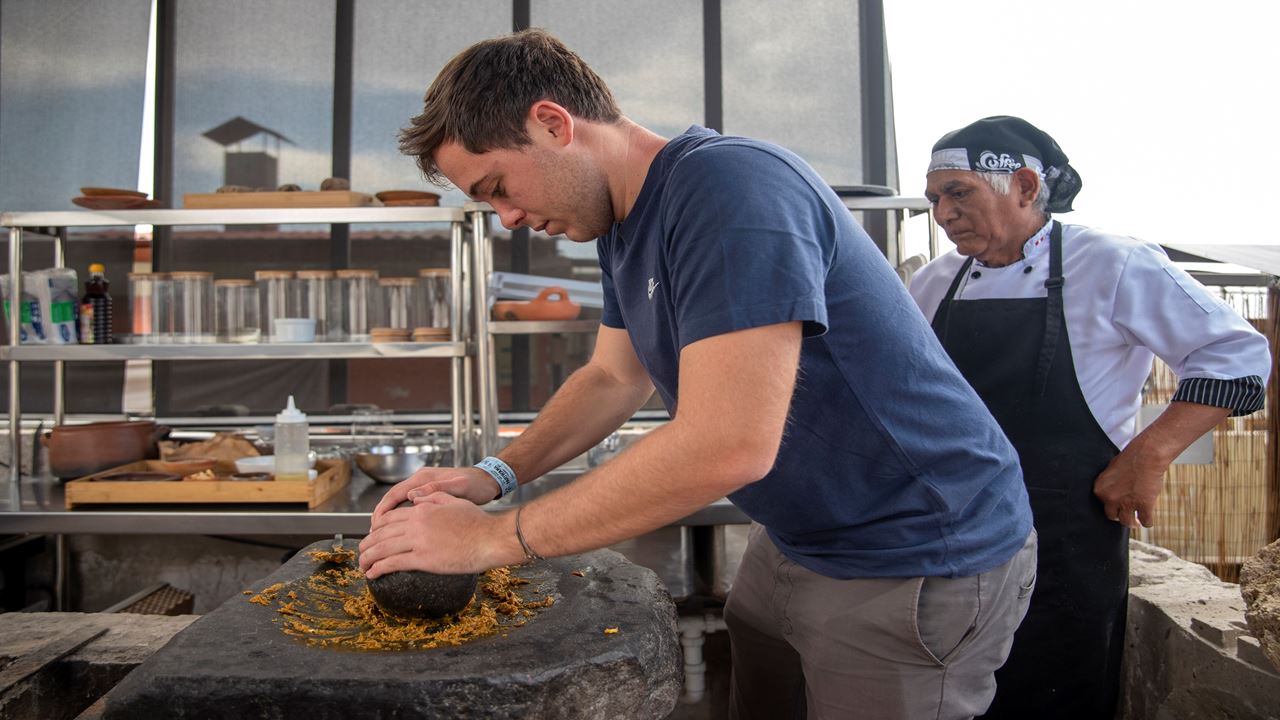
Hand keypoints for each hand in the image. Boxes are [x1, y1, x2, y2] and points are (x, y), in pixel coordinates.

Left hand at [359, 492, 511, 577]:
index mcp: (422, 510)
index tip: (372, 536)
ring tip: (362, 566)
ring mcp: (418, 541)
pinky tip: (372, 574)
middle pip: (381, 533)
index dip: (377, 528)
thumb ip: (433, 499)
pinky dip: (378, 569)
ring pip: (382, 549)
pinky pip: (393, 563)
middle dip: (367, 544)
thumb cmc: (477, 522)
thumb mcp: (454, 501)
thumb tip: (417, 499)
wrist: (489, 538)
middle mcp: (416, 523)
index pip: (390, 518)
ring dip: (368, 558)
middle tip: (361, 552)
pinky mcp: (423, 559)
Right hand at [370, 466, 499, 522]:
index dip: (383, 510)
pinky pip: (408, 506)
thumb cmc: (476, 485)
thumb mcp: (460, 487)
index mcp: (424, 479)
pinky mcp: (429, 495)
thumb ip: (437, 490)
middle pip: (392, 498)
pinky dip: (400, 517)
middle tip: (373, 535)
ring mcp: (424, 487)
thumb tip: (413, 495)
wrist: (488, 481)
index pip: (395, 493)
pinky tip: (399, 531)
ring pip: (399, 503)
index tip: (375, 526)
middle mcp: (421, 481)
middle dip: (381, 516)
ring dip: (389, 518)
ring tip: (381, 536)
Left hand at [1092, 447, 1166, 528]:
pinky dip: (1147, 522)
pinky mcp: (1144, 506)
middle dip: (1120, 514)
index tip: (1117, 506)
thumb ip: (1109, 484)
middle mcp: (1110, 498)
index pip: (1102, 505)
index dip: (1111, 505)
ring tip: (1136, 522)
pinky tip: (1147, 520)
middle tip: (1126, 514)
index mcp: (1100, 489)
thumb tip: (1112, 493)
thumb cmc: (1131, 458)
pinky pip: (1145, 522)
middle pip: (1112, 516)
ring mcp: (1127, 503)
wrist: (1147, 455)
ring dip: (1132, 522)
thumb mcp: (1111, 470)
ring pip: (1127, 522)